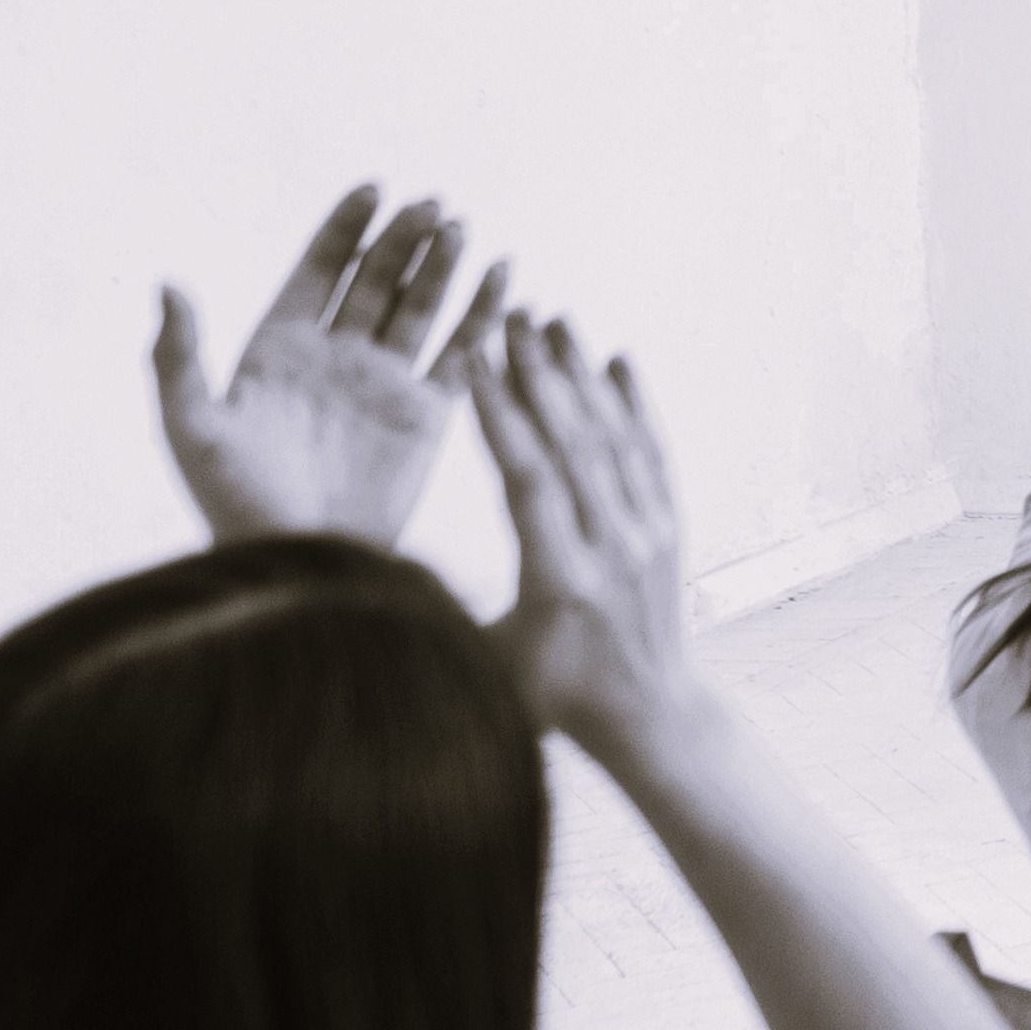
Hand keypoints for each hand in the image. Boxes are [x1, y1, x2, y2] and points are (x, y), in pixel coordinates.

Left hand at [154, 187, 507, 544]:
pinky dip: (483, 316)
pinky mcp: (425, 415)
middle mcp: (336, 357)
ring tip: (461, 227)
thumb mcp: (190, 426)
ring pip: (421, 306)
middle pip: (377, 279)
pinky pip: (461, 354)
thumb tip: (168, 283)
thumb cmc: (233, 502)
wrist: (300, 564)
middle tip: (431, 205)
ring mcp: (384, 383)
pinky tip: (502, 277)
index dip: (346, 228)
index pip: (320, 270)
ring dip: (442, 266)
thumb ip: (177, 355)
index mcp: (280, 349)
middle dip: (404, 239)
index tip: (373, 188)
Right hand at [467, 311, 691, 754]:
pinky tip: (618, 362)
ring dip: (583, 376)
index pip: (530, 478)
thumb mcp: (480, 664)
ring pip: (616, 439)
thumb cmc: (548, 701)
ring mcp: (650, 534)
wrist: (650, 716)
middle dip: (539, 374)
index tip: (475, 355)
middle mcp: (614, 548)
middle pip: (576, 444)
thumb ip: (435, 613)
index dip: (503, 414)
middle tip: (509, 313)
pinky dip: (635, 404)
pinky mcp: (670, 527)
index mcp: (562, 581)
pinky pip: (653, 453)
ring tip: (553, 320)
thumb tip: (359, 577)